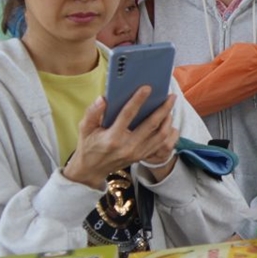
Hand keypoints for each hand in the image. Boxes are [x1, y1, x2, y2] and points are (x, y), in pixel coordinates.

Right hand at [61, 87, 177, 188]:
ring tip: (170, 106)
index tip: (147, 88)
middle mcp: (128, 146)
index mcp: (112, 138)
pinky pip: (160, 143)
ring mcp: (137, 153)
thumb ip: (92, 112)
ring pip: (160, 134)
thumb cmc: (88, 145)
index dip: (138, 100)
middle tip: (171, 96)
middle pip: (151, 125)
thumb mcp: (85, 128)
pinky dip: (167, 130)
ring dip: (168, 119)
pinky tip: (167, 119)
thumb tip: (103, 98)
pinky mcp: (142, 156)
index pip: (128, 115)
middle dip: (163, 108)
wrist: (92, 170)